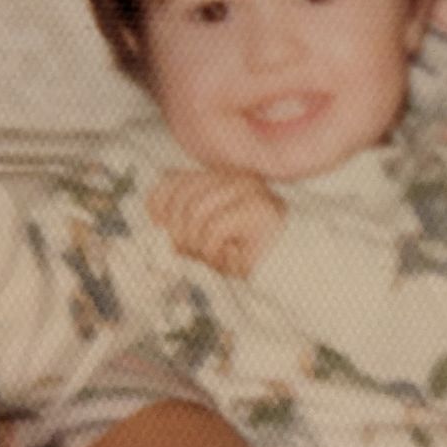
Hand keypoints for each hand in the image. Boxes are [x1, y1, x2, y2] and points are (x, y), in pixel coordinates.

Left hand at [147, 169, 284, 278]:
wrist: (289, 270)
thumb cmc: (242, 255)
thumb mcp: (203, 238)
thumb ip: (181, 227)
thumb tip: (157, 231)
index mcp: (218, 178)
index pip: (172, 179)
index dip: (158, 204)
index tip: (160, 228)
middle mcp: (233, 176)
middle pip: (182, 196)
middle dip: (178, 231)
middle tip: (189, 252)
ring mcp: (249, 189)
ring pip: (196, 210)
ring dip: (197, 243)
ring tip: (211, 256)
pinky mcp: (259, 208)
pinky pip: (215, 227)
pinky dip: (213, 248)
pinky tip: (227, 256)